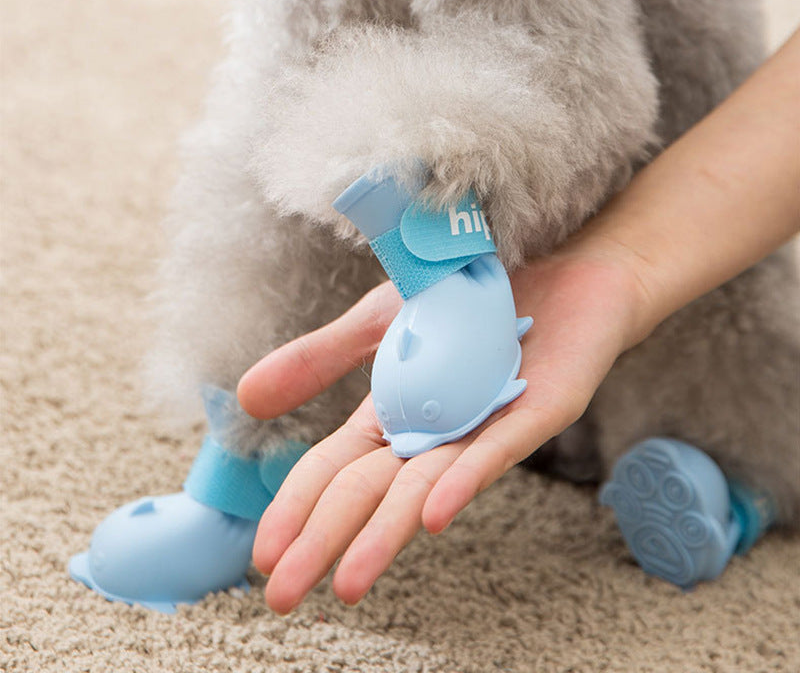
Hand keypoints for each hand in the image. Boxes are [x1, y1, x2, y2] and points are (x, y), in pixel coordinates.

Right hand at [237, 247, 645, 613]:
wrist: (553, 254)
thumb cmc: (466, 292)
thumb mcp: (378, 320)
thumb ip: (320, 359)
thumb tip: (244, 399)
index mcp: (397, 414)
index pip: (337, 471)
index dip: (299, 508)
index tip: (263, 556)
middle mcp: (436, 431)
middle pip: (371, 493)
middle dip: (324, 542)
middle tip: (282, 597)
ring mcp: (485, 424)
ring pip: (427, 487)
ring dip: (385, 535)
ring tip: (346, 582)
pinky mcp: (537, 409)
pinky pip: (497, 448)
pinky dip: (461, 479)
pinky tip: (429, 514)